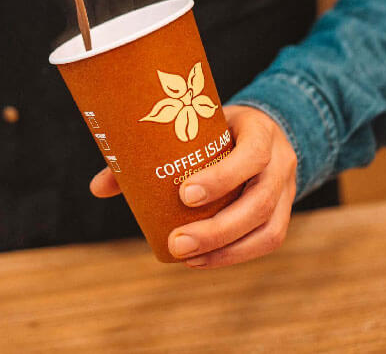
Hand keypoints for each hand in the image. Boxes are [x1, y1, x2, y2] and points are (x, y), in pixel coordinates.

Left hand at [90, 104, 297, 267]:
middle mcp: (281, 161)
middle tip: (176, 243)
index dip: (222, 178)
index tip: (184, 194)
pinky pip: (267, 241)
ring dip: (225, 250)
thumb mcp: (195, 126)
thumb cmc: (219, 127)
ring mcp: (288, 189)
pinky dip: (233, 255)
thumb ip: (150, 151)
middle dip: (217, 228)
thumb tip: (98, 187)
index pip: (251, 155)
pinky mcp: (285, 212)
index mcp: (261, 130)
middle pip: (260, 201)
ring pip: (269, 229)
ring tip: (187, 258)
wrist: (265, 129)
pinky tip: (201, 260)